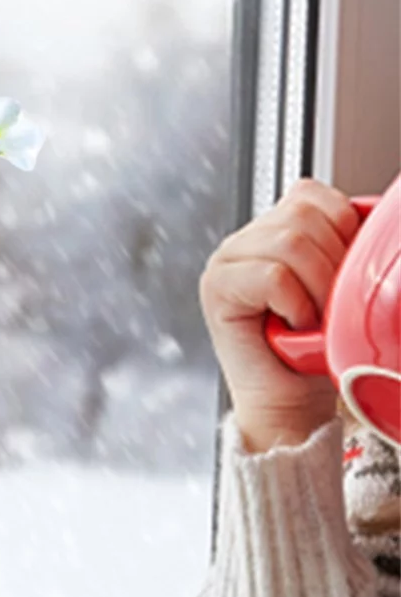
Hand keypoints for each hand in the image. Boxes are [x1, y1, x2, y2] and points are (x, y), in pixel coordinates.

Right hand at [199, 179, 362, 454]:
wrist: (293, 402)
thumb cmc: (321, 350)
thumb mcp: (343, 286)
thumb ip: (345, 247)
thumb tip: (379, 219)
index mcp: (276, 229)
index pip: (313, 194)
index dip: (344, 228)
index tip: (347, 273)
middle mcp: (246, 239)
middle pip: (303, 212)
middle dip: (334, 261)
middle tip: (331, 303)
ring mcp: (227, 261)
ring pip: (290, 241)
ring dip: (316, 287)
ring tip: (312, 317)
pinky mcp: (217, 288)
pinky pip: (271, 275)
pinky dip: (295, 304)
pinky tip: (292, 324)